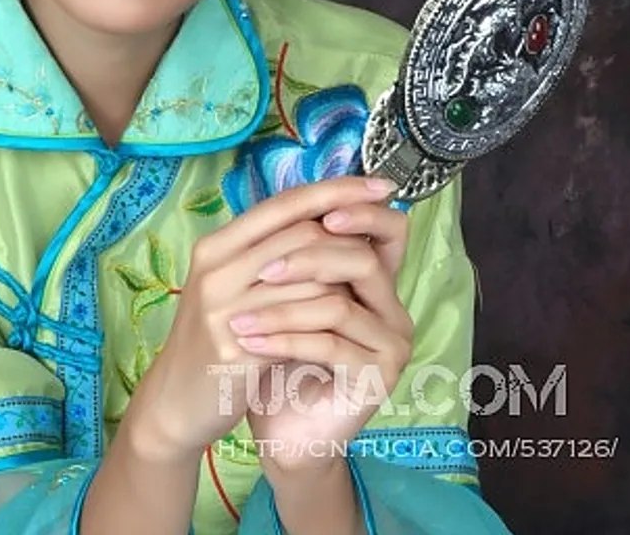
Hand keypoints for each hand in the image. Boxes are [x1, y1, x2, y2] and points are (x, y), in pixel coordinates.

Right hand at [126, 177, 397, 462]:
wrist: (176, 402)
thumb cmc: (214, 339)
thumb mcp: (232, 286)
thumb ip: (267, 255)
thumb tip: (327, 222)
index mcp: (215, 246)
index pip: (284, 203)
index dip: (337, 190)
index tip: (383, 186)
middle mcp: (215, 269)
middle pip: (302, 234)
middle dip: (351, 237)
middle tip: (383, 243)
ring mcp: (223, 308)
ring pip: (308, 278)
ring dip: (345, 283)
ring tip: (369, 287)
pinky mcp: (236, 349)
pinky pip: (301, 324)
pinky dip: (329, 321)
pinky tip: (348, 325)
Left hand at [234, 199, 413, 472]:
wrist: (282, 427)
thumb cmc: (279, 358)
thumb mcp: (282, 300)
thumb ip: (293, 256)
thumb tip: (282, 203)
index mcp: (375, 282)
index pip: (388, 229)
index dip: (358, 210)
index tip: (318, 212)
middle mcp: (392, 309)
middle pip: (364, 260)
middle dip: (307, 257)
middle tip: (260, 270)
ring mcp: (390, 345)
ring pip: (340, 305)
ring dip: (281, 308)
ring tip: (236, 317)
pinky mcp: (376, 378)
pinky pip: (330, 346)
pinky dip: (283, 340)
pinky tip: (249, 342)